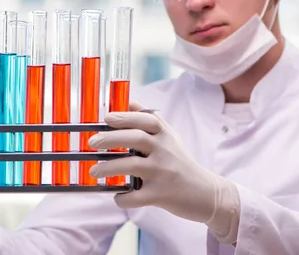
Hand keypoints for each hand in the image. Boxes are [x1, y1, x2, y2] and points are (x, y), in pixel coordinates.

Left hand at [88, 102, 240, 243]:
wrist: (207, 193)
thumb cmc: (181, 162)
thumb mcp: (169, 137)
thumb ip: (149, 119)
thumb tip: (129, 101)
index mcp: (165, 135)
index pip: (145, 120)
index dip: (125, 117)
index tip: (107, 118)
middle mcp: (165, 151)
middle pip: (136, 139)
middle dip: (110, 138)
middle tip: (91, 142)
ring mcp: (163, 173)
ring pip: (131, 166)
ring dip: (109, 167)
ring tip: (94, 171)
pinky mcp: (162, 195)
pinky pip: (136, 196)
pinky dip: (123, 198)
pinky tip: (117, 196)